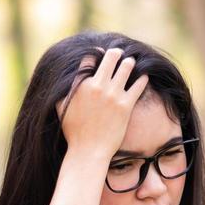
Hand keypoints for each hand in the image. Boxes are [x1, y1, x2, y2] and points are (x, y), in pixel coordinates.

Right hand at [56, 46, 150, 161]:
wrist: (88, 151)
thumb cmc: (73, 131)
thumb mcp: (61, 107)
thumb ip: (65, 89)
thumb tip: (66, 78)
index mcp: (80, 85)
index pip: (90, 58)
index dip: (96, 54)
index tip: (101, 54)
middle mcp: (97, 86)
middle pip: (111, 58)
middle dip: (116, 53)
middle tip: (119, 53)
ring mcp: (113, 95)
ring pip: (126, 67)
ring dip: (129, 63)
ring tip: (131, 63)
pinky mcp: (125, 106)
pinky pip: (138, 85)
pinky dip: (142, 79)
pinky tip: (143, 77)